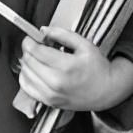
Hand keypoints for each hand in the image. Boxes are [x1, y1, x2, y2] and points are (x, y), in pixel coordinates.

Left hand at [17, 25, 132, 113]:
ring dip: (28, 63)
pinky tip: (35, 71)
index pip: (35, 51)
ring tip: (39, 59)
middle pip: (28, 61)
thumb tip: (43, 30)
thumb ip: (62, 34)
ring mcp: (52, 95)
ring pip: (25, 74)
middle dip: (29, 50)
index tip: (31, 38)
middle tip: (37, 47)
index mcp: (66, 66)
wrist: (107, 91)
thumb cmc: (97, 68)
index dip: (30, 41)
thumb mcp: (84, 44)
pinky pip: (26, 88)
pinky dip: (27, 77)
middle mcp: (56, 82)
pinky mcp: (49, 102)